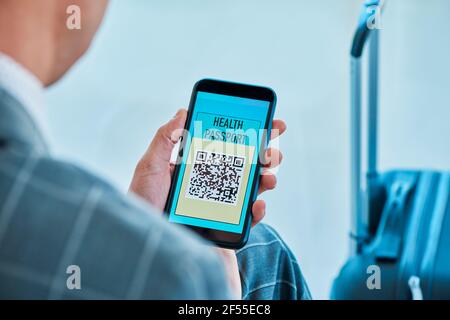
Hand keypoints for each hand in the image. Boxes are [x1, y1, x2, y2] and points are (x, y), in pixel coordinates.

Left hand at [129, 108, 285, 297]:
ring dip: (266, 178)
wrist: (146, 242)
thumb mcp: (150, 166)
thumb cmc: (142, 203)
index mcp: (197, 164)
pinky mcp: (224, 223)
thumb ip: (165, 139)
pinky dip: (257, 210)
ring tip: (269, 175)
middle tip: (273, 150)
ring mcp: (219, 202)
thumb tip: (183, 111)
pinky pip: (246, 216)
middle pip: (245, 163)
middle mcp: (211, 181)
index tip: (265, 121)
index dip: (248, 132)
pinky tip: (257, 205)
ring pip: (250, 187)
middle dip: (265, 154)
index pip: (226, 144)